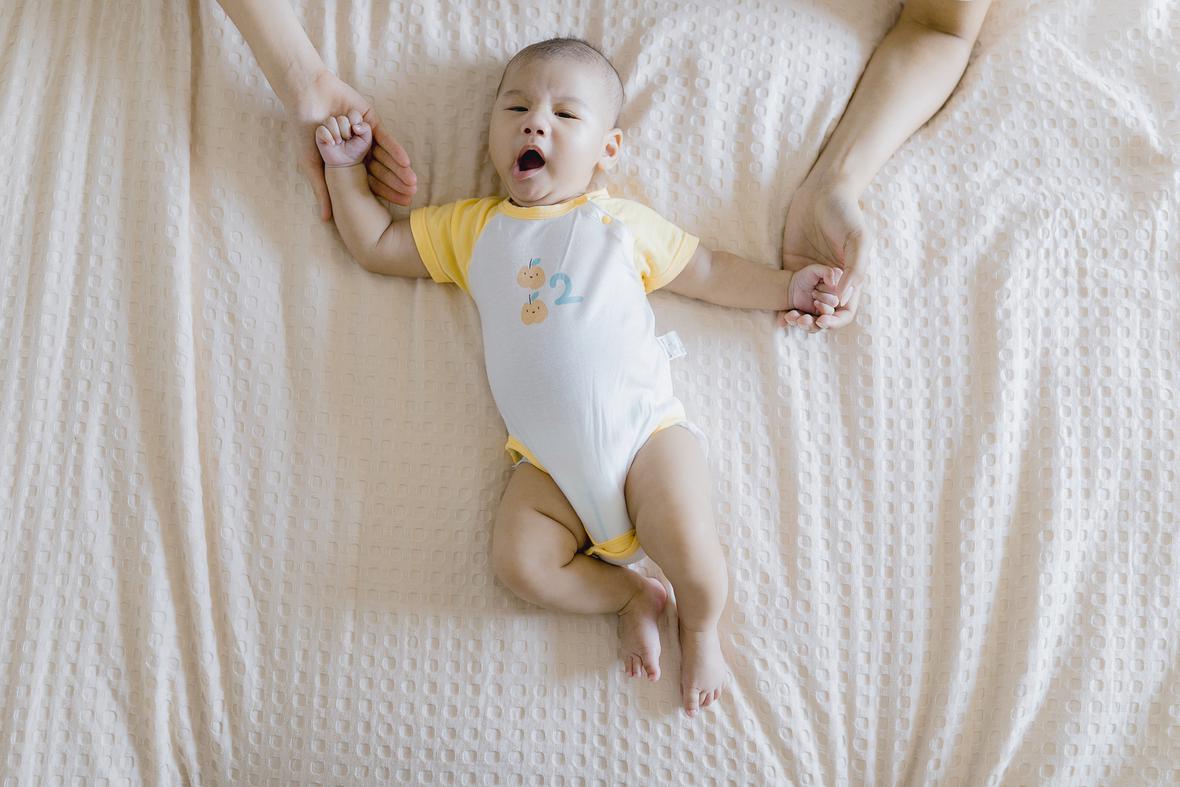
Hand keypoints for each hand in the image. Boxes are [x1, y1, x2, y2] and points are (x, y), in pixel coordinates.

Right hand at [292, 70, 417, 219]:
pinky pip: (385, 137)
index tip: (401, 205)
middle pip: (382, 170)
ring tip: (413, 182)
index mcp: (347, 162)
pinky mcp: (370, 121)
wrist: (305, 98)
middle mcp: (359, 150)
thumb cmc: (303, 131)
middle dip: (397, 183)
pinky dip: (394, 149)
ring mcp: (366, 135)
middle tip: (412, 196)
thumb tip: (326, 219)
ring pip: (386, 156)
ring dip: (400, 169)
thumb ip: (322, 190)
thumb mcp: (311, 165)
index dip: (385, 193)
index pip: (370, 182)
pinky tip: (406, 161)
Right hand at [315, 112, 371, 167]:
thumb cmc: (357, 150)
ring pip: (330, 121)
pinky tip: (332, 144)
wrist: (347, 162)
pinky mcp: (320, 133)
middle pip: (342, 118)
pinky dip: (328, 137)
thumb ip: (366, 129)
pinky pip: (321, 129)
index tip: (356, 134)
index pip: (353, 114)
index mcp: (351, 120)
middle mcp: (339, 121)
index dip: (355, 124)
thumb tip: (354, 126)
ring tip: (339, 142)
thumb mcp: (366, 140)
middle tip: (347, 140)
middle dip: (346, 131)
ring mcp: (329, 126)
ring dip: (336, 134)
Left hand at [778, 180, 869, 330]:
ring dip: (799, 320)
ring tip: (789, 319)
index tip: (822, 319)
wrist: (821, 192)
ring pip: (806, 309)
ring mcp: (811, 277)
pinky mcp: (793, 269)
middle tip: (799, 320)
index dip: (835, 321)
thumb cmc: (845, 213)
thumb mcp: (858, 239)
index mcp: (851, 279)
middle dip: (813, 323)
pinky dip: (784, 309)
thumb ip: (855, 268)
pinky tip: (778, 317)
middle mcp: (832, 282)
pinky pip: (789, 295)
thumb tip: (843, 298)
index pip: (845, 311)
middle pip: (824, 315)